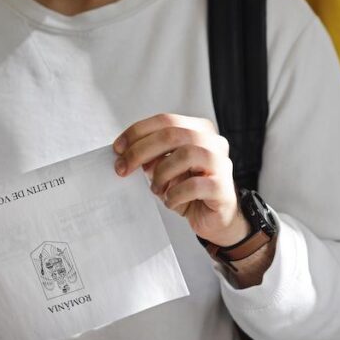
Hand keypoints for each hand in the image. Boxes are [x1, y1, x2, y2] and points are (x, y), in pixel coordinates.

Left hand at [113, 113, 248, 247]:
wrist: (215, 219)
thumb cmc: (190, 191)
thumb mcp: (166, 169)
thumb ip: (152, 157)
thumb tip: (126, 153)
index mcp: (199, 130)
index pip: (166, 121)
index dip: (138, 132)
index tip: (117, 149)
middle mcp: (213, 142)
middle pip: (172, 134)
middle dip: (141, 151)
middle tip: (123, 169)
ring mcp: (221, 163)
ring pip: (185, 155)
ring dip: (161, 173)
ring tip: (155, 189)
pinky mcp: (222, 187)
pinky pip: (194, 185)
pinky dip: (174, 194)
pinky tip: (170, 201)